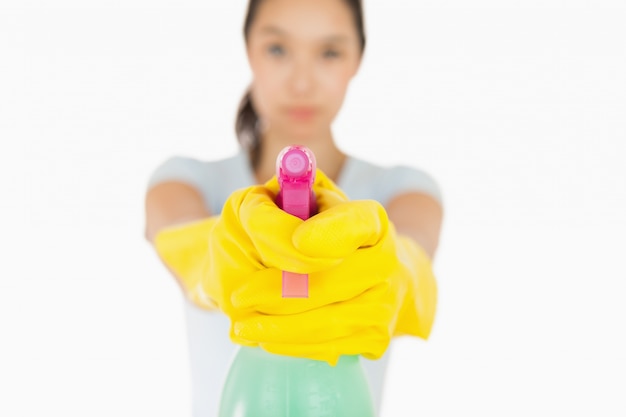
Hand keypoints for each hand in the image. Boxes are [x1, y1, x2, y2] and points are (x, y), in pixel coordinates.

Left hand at [230, 191, 436, 364]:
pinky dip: (291, 345)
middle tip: (239, 296)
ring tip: (242, 324)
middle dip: (278, 292)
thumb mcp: (294, 206)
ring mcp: (385, 302)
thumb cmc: (315, 235)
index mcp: (369, 220)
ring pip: (325, 321)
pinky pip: (328, 346)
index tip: (298, 240)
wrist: (360, 276)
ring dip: (277, 326)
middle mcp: (386, 261)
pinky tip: (265, 338)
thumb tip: (266, 230)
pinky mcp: (377, 338)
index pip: (354, 224)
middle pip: (330, 282)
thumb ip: (275, 209)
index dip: (328, 233)